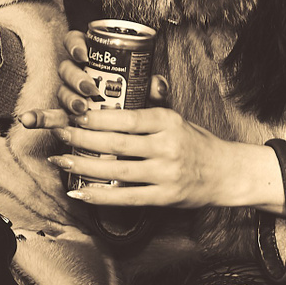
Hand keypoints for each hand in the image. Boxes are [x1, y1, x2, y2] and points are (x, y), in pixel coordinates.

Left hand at [17, 102, 284, 212]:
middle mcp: (167, 146)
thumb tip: (128, 87)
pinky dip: (99, 196)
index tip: (73, 115)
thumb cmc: (195, 142)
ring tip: (60, 160)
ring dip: (84, 166)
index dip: (96, 118)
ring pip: (117, 171)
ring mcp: (166, 174)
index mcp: (167, 122)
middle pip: (116, 143)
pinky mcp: (164, 197)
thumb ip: (151, 106)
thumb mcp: (177, 117)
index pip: (126, 118)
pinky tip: (78, 193)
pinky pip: (126, 198)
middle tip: (58, 133)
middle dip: (81, 139)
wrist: (227, 173)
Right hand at [53, 29, 169, 110]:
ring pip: (62, 90)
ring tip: (81, 108)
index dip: (74, 45)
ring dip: (69, 98)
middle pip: (66, 68)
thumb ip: (152, 87)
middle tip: (89, 89)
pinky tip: (46, 121)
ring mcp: (70, 93)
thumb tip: (157, 86)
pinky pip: (55, 114)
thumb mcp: (145, 91)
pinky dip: (49, 117)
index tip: (83, 55)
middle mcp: (77, 72)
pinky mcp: (67, 113)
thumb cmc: (135, 100)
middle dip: (75, 78)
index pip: (74, 41)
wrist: (133, 129)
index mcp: (91, 57)